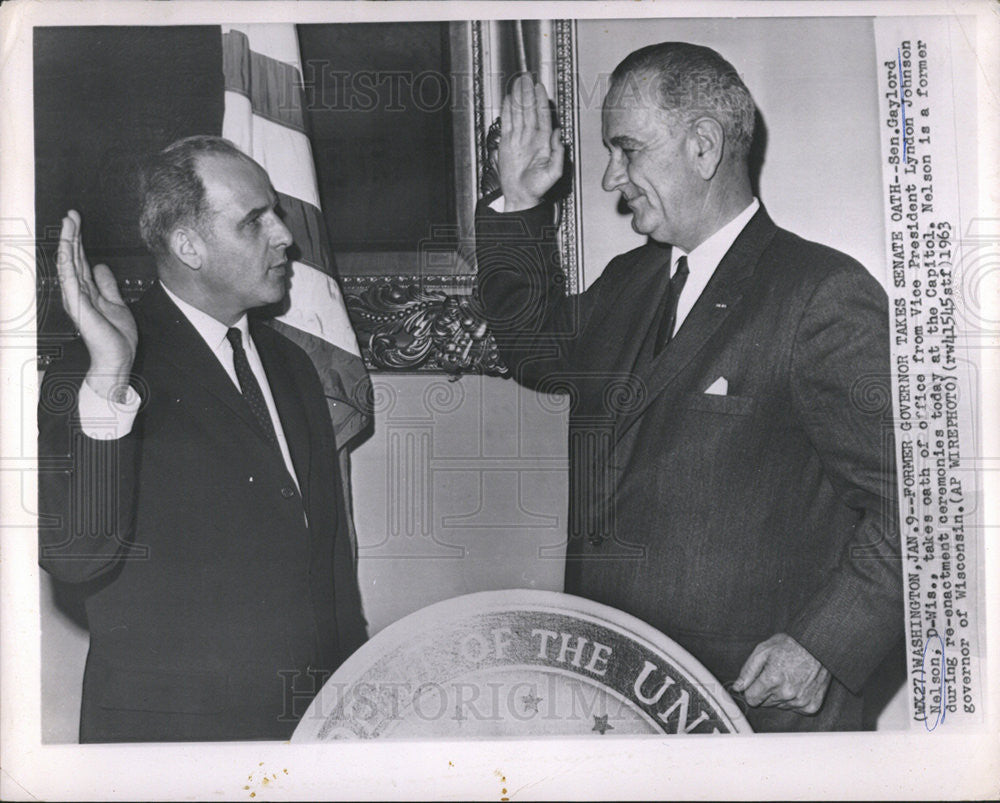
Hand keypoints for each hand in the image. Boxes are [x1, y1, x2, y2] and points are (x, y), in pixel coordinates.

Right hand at [57, 210, 137, 400]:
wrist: (118, 358)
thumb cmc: (116, 337)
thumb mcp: (117, 303)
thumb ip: (108, 286)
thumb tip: (101, 267)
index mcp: (87, 291)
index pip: (81, 261)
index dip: (80, 241)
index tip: (78, 221)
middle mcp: (79, 293)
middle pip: (73, 259)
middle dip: (73, 235)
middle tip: (72, 214)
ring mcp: (77, 299)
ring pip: (69, 265)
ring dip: (69, 244)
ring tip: (69, 224)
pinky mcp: (79, 307)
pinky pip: (71, 282)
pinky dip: (68, 265)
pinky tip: (67, 250)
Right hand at [498, 74, 564, 211]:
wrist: (521, 196)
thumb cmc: (538, 187)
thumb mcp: (554, 172)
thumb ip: (558, 153)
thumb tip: (559, 134)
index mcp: (543, 141)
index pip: (542, 116)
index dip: (540, 101)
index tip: (539, 87)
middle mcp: (531, 137)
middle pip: (529, 110)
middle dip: (527, 93)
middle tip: (526, 78)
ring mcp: (519, 139)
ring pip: (518, 113)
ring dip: (518, 98)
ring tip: (517, 83)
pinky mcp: (507, 144)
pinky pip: (507, 123)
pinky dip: (507, 111)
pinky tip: (508, 100)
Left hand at [732, 633, 831, 714]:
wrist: (818, 647)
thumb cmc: (790, 646)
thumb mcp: (763, 650)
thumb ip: (748, 671)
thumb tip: (738, 687)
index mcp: (772, 680)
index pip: (751, 698)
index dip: (752, 689)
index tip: (757, 682)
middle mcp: (786, 694)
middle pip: (764, 703)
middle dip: (765, 692)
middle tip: (775, 675)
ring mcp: (800, 702)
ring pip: (779, 706)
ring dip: (780, 696)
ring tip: (788, 678)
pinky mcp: (811, 706)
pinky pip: (795, 709)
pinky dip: (794, 700)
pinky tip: (798, 685)